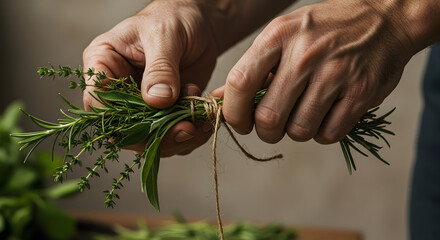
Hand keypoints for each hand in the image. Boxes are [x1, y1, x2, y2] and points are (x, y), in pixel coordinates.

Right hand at [83, 0, 218, 156]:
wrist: (200, 25)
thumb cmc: (174, 18)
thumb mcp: (165, 36)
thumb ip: (160, 68)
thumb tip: (156, 100)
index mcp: (104, 64)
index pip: (97, 101)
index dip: (119, 118)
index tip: (151, 120)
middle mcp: (118, 89)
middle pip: (123, 128)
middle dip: (155, 135)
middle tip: (186, 128)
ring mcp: (141, 104)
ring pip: (148, 138)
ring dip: (176, 138)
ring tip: (199, 122)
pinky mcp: (164, 112)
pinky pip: (170, 135)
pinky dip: (189, 135)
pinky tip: (203, 120)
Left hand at [222, 0, 439, 143]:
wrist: (384, 19)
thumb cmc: (324, 29)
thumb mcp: (284, 34)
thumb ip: (252, 67)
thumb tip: (219, 97)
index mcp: (278, 36)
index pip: (240, 83)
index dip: (233, 113)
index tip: (240, 122)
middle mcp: (305, 54)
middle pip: (268, 117)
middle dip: (266, 131)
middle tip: (272, 126)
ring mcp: (335, 74)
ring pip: (299, 131)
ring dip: (297, 131)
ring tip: (303, 115)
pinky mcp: (361, 92)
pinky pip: (329, 134)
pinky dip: (323, 133)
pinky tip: (326, 116)